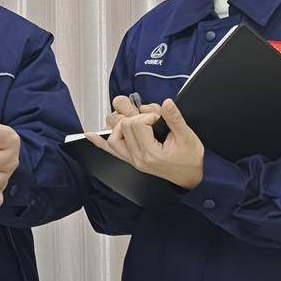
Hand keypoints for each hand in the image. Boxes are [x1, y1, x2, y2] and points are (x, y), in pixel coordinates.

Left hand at [86, 98, 204, 189]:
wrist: (190, 177)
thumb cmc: (190, 159)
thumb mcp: (188, 136)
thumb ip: (175, 119)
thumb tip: (167, 103)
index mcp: (151, 152)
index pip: (137, 123)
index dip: (148, 114)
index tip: (160, 118)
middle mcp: (137, 157)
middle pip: (123, 126)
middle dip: (136, 116)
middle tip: (152, 119)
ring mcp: (132, 159)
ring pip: (113, 136)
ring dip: (121, 123)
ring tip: (135, 119)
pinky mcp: (131, 159)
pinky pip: (110, 150)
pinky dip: (99, 141)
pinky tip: (90, 134)